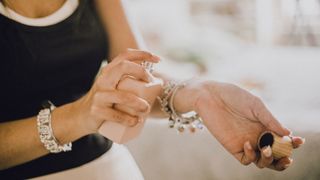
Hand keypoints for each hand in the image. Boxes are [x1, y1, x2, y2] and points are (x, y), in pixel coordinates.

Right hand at [70, 49, 159, 134]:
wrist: (81, 116)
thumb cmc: (106, 101)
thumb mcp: (114, 87)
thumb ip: (128, 81)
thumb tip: (156, 80)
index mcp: (109, 72)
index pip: (125, 55)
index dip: (143, 54)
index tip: (158, 59)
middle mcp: (103, 80)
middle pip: (123, 67)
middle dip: (141, 72)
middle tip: (151, 82)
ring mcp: (99, 95)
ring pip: (123, 96)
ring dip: (139, 103)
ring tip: (146, 109)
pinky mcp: (97, 111)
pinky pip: (116, 115)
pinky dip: (129, 119)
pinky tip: (136, 121)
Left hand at [179, 80, 303, 169]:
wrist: (210, 95)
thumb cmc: (233, 96)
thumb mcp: (255, 105)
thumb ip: (270, 119)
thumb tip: (288, 134)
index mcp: (265, 125)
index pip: (282, 140)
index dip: (292, 143)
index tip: (298, 141)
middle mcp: (257, 136)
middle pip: (274, 155)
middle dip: (283, 158)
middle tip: (287, 156)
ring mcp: (246, 142)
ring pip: (262, 161)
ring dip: (269, 160)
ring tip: (267, 149)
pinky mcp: (233, 147)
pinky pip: (246, 159)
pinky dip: (251, 156)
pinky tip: (248, 143)